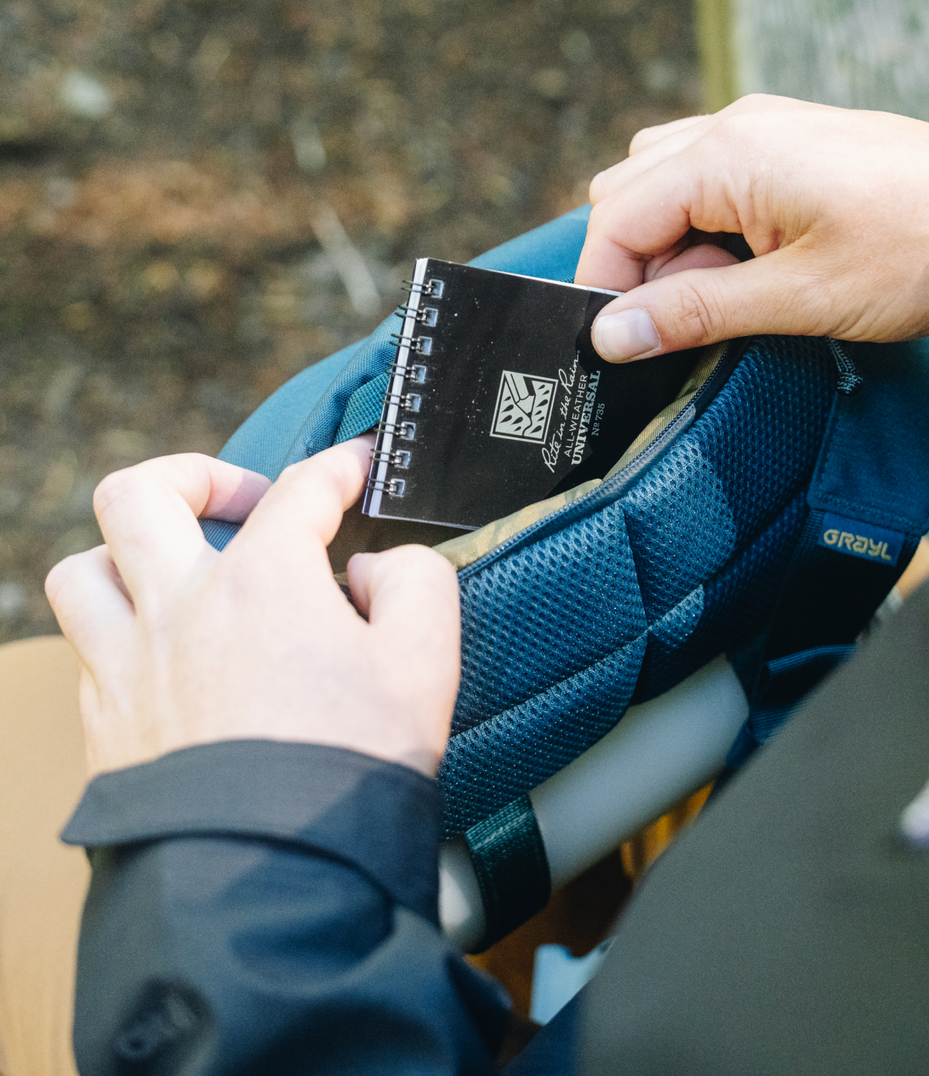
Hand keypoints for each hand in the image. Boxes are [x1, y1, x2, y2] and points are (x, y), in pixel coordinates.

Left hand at [45, 439, 460, 778]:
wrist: (276, 878)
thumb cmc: (351, 767)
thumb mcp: (427, 658)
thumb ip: (415, 581)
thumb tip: (373, 567)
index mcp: (262, 582)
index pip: (301, 488)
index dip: (339, 466)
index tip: (357, 468)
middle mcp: (180, 608)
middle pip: (140, 493)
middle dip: (194, 475)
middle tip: (243, 501)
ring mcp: (130, 666)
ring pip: (84, 569)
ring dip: (129, 555)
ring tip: (178, 573)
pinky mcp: (106, 725)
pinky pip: (89, 651)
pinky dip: (128, 634)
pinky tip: (174, 660)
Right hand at [576, 94, 928, 359]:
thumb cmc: (914, 251)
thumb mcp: (798, 298)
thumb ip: (695, 312)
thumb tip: (612, 335)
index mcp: (728, 156)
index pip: (617, 217)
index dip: (605, 285)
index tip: (617, 343)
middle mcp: (732, 129)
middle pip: (627, 196)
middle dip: (638, 266)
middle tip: (691, 316)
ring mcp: (757, 133)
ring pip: (660, 187)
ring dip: (670, 249)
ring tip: (727, 291)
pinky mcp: (778, 149)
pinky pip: (704, 183)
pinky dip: (702, 231)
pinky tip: (745, 266)